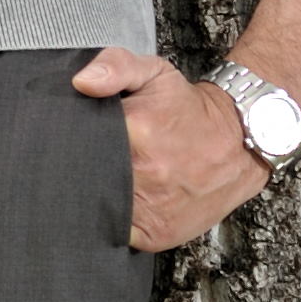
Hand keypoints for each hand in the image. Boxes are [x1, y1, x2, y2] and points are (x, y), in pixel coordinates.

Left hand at [75, 46, 267, 251]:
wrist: (238, 143)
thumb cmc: (189, 109)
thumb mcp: (154, 73)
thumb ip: (114, 66)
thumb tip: (81, 82)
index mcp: (136, 131)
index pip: (76, 144)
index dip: (65, 144)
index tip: (62, 142)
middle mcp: (143, 174)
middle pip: (83, 180)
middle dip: (75, 173)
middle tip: (76, 164)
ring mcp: (150, 209)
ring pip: (97, 210)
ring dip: (91, 200)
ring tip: (96, 183)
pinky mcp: (156, 234)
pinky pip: (116, 234)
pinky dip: (110, 222)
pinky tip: (114, 205)